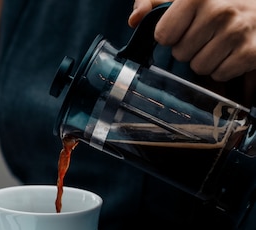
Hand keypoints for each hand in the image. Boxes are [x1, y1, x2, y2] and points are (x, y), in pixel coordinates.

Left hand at [129, 0, 255, 80]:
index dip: (171, 35)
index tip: (185, 27)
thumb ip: (153, 2)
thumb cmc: (218, 3)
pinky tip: (232, 51)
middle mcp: (220, 11)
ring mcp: (238, 31)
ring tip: (219, 43)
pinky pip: (220, 74)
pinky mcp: (251, 52)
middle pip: (181, 54)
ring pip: (199, 67)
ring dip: (206, 60)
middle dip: (190, 48)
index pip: (163, 35)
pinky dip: (224, 68)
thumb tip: (134, 19)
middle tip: (206, 35)